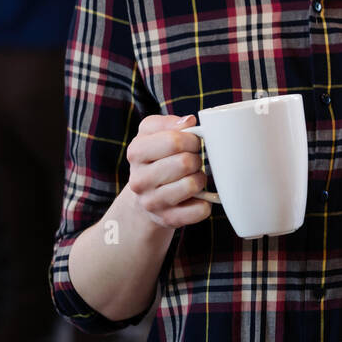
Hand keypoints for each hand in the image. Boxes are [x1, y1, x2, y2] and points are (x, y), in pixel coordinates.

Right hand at [124, 114, 215, 228]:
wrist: (144, 199)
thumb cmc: (155, 159)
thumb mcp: (153, 134)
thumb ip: (170, 123)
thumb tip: (189, 122)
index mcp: (136, 152)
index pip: (174, 140)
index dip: (192, 139)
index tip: (193, 142)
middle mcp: (140, 180)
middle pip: (186, 162)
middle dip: (197, 158)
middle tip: (192, 161)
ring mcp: (152, 203)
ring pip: (194, 184)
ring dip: (200, 178)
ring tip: (192, 177)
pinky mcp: (168, 219)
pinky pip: (201, 209)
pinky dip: (205, 202)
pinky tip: (196, 197)